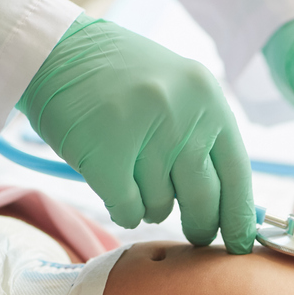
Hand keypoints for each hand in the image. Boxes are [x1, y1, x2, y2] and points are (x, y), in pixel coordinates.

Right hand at [19, 14, 255, 253]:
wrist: (54, 50)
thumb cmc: (119, 78)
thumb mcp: (176, 91)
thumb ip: (202, 138)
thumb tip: (230, 208)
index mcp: (207, 98)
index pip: (237, 173)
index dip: (239, 216)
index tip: (239, 243)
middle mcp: (181, 114)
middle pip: (204, 199)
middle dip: (199, 223)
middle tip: (194, 231)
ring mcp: (143, 132)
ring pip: (160, 206)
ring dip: (148, 204)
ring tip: (133, 173)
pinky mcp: (105, 153)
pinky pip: (128, 210)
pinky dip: (123, 209)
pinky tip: (115, 186)